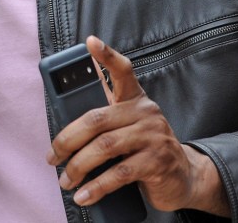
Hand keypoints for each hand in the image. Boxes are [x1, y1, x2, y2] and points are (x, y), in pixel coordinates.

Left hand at [46, 35, 230, 216]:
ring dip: (78, 167)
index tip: (90, 42)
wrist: (185, 177)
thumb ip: (105, 122)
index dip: (106, 55)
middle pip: (97, 119)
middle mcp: (146, 112)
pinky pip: (119, 173)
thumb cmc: (145, 150)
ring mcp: (154, 136)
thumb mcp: (128, 129)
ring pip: (105, 147)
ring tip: (65, 181)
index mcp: (135, 99)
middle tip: (52, 157)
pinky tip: (84, 195)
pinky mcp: (158, 162)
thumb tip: (64, 130)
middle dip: (68, 140)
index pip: (123, 70)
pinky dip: (96, 187)